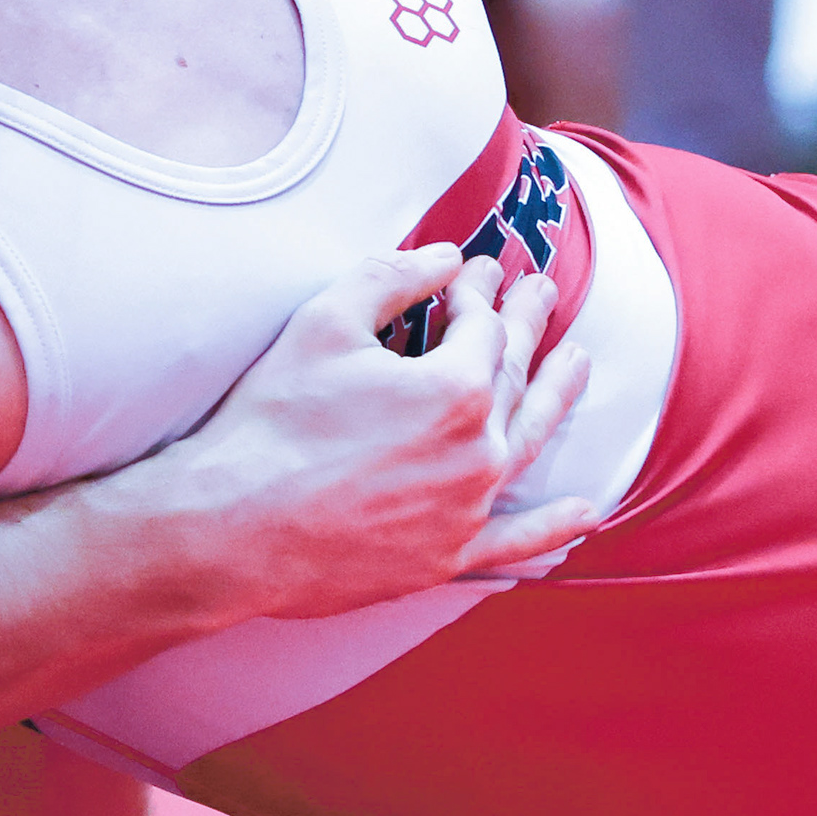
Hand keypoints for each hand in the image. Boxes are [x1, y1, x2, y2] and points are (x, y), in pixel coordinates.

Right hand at [139, 242, 598, 626]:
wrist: (230, 528)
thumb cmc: (271, 422)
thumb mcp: (324, 322)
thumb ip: (393, 276)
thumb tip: (446, 257)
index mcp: (455, 389)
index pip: (481, 325)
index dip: (479, 290)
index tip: (474, 270)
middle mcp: (476, 451)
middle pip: (514, 374)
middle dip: (526, 324)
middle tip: (541, 292)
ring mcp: (466, 509)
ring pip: (527, 444)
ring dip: (557, 397)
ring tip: (578, 364)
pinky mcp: (444, 557)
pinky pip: (515, 541)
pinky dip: (553, 526)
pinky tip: (586, 509)